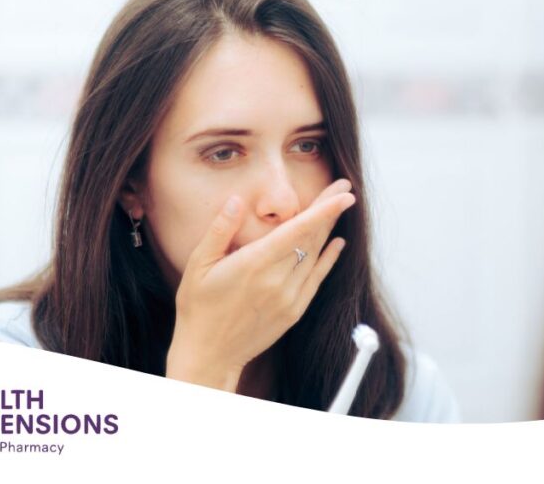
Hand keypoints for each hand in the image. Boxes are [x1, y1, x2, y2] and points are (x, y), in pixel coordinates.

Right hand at [165, 179, 354, 390]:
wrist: (208, 354)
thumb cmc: (198, 308)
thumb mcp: (198, 265)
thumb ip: (219, 230)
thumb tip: (235, 200)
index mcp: (254, 264)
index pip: (298, 230)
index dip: (324, 210)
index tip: (345, 194)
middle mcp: (277, 280)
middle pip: (312, 238)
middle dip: (330, 210)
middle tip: (344, 187)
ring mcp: (289, 298)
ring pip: (315, 256)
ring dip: (329, 231)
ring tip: (339, 208)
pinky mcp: (294, 311)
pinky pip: (317, 279)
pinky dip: (328, 259)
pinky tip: (337, 243)